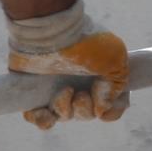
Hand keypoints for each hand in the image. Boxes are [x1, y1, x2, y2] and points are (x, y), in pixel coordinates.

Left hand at [6, 3, 131, 126]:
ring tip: (64, 92)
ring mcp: (55, 89)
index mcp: (99, 79)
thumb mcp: (115, 59)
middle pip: (85, 114)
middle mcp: (78, 84)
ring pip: (64, 116)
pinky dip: (43, 120)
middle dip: (85, 109)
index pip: (109, 107)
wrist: (52, 30)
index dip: (110, 112)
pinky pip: (39, 117)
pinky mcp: (35, 91)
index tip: (104, 107)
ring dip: (66, 111)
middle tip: (80, 95)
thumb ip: (116, 86)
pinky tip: (46, 113)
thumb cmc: (87, 41)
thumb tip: (101, 110)